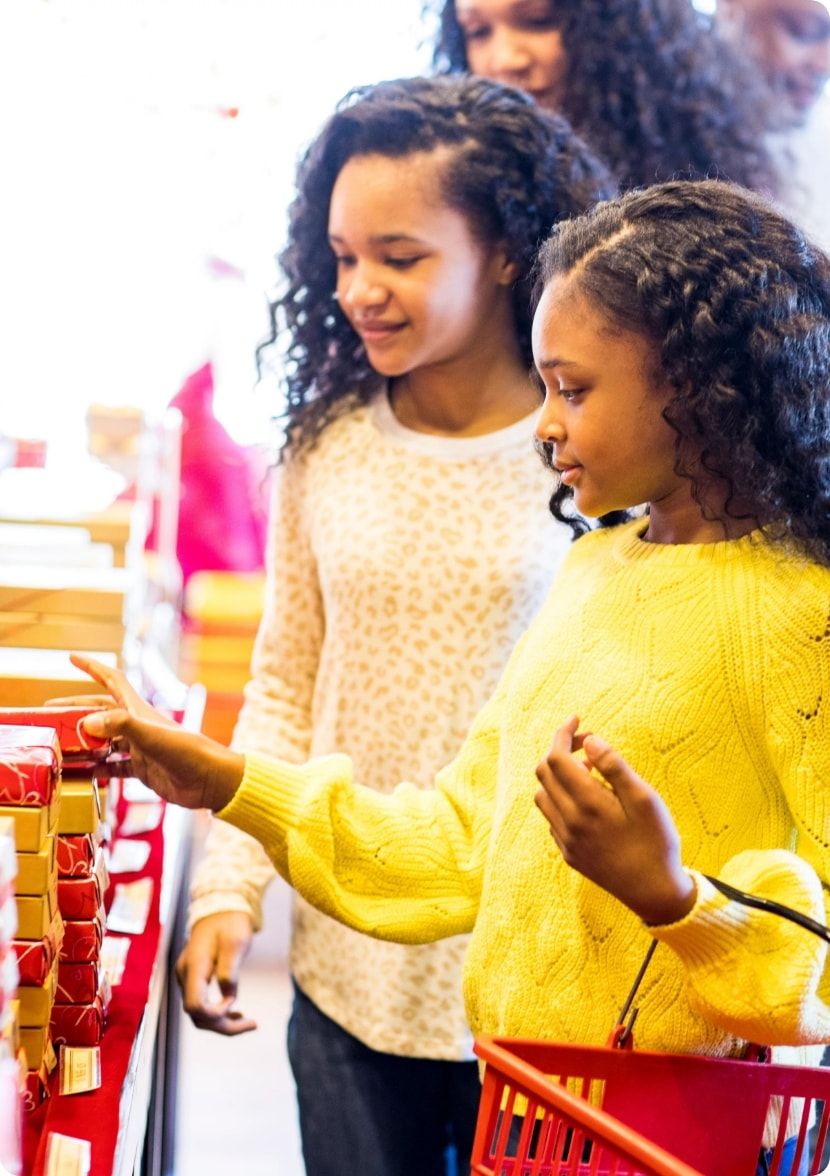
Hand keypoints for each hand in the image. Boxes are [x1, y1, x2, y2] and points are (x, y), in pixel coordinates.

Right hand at [69, 654, 244, 811]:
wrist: (210, 781)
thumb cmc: (187, 753)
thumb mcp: (151, 737)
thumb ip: (121, 727)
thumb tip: (87, 723)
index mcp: (139, 710)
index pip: (112, 680)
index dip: (92, 667)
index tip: (71, 657)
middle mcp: (137, 725)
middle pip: (101, 711)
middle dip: (76, 710)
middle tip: (51, 715)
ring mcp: (140, 747)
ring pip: (104, 740)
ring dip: (83, 741)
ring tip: (60, 746)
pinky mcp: (143, 768)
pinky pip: (113, 766)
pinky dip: (97, 768)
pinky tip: (83, 773)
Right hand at [175, 913, 257, 1035]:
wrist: (221, 907)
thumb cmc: (230, 922)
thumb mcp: (236, 943)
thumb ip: (229, 972)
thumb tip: (228, 1000)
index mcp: (194, 966)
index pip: (195, 1006)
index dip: (215, 1014)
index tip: (236, 1004)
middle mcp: (185, 975)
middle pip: (197, 1015)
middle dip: (223, 1025)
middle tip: (253, 1024)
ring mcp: (188, 977)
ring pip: (199, 1013)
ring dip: (222, 1022)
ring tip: (248, 1023)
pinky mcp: (194, 978)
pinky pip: (201, 1003)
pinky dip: (218, 1013)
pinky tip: (236, 1014)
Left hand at [534, 716, 695, 925]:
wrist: (655, 893)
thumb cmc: (656, 842)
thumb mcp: (644, 799)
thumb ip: (614, 766)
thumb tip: (589, 740)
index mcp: (587, 805)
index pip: (556, 758)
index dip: (562, 734)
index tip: (577, 720)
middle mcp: (568, 822)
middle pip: (544, 773)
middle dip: (560, 750)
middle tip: (588, 745)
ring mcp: (565, 840)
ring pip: (543, 795)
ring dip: (558, 776)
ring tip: (590, 773)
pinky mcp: (569, 854)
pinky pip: (552, 817)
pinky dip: (562, 800)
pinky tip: (588, 802)